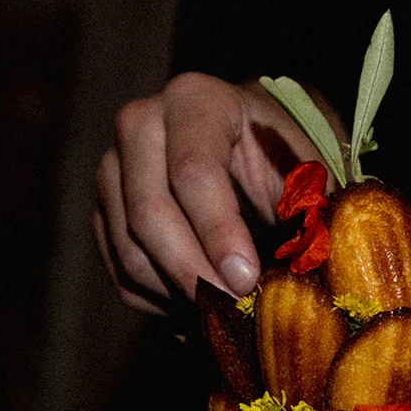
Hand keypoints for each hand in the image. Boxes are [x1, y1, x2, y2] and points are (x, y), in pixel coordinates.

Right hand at [95, 72, 323, 314]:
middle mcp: (141, 124)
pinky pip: (120, 270)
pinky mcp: (104, 210)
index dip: (218, 231)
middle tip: (233, 307)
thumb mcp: (306, 169)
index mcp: (196, 100)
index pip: (194, 170)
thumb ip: (304, 206)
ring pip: (129, 247)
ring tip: (225, 310)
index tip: (245, 279)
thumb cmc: (283, 158)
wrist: (250, 150)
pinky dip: (159, 299)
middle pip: (150, 212)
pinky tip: (200, 305)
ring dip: (177, 292)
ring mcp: (113, 168)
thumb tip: (304, 256)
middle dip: (193, 271)